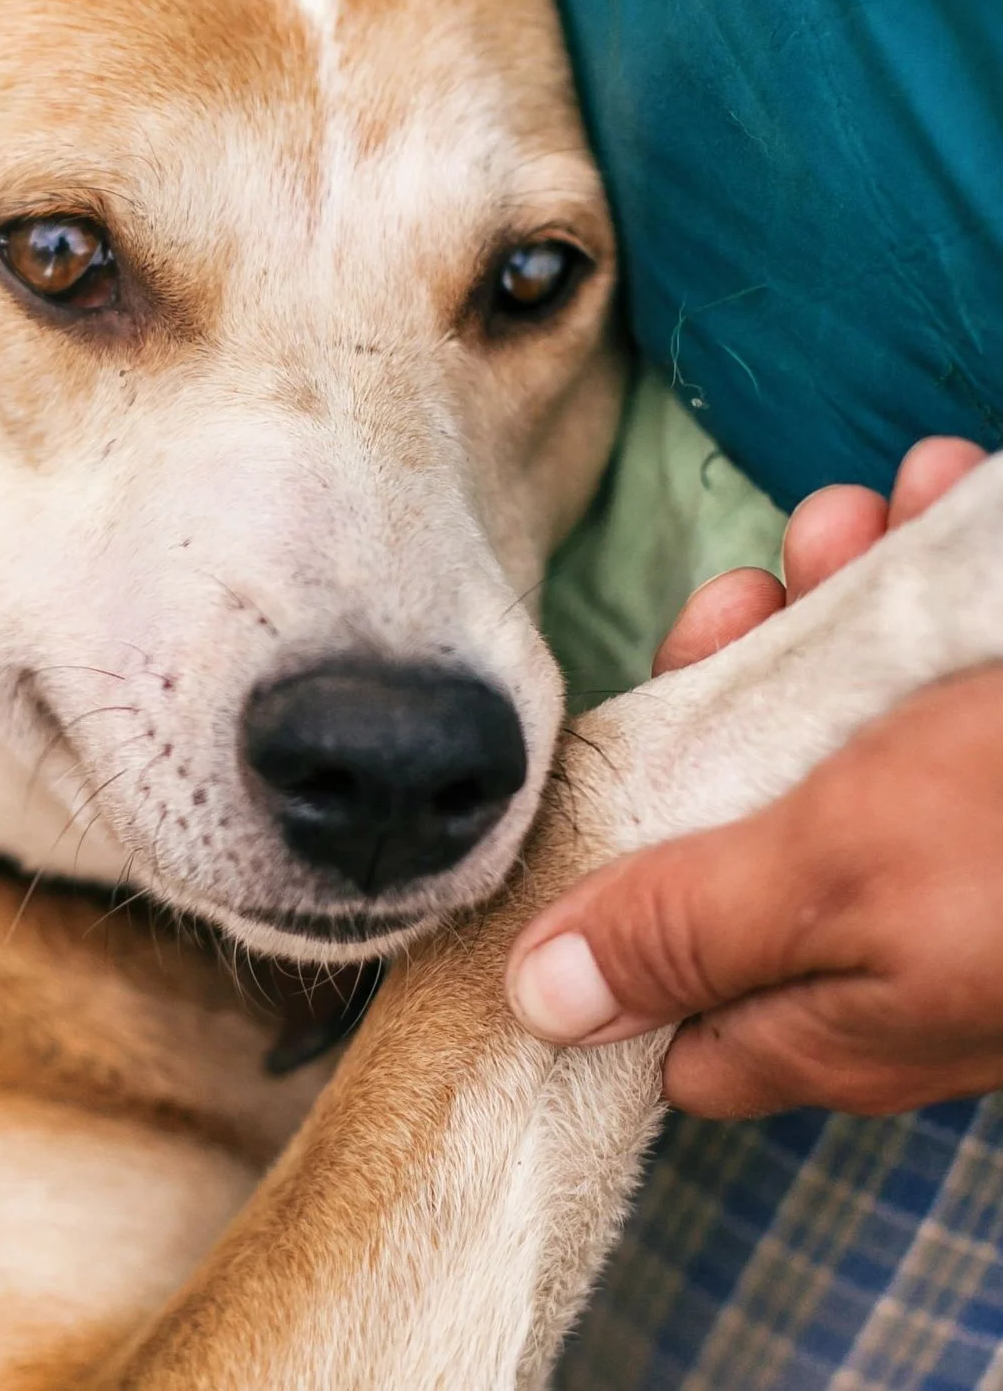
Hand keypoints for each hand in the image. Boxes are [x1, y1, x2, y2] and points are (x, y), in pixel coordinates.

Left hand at [508, 436, 1002, 1118]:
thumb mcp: (839, 874)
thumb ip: (689, 931)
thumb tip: (541, 1006)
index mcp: (833, 1003)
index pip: (669, 993)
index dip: (611, 890)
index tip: (602, 766)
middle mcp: (891, 933)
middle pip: (740, 812)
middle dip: (728, 687)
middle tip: (747, 593)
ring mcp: (960, 841)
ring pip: (839, 718)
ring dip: (830, 601)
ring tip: (857, 519)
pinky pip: (937, 666)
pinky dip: (929, 573)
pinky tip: (941, 496)